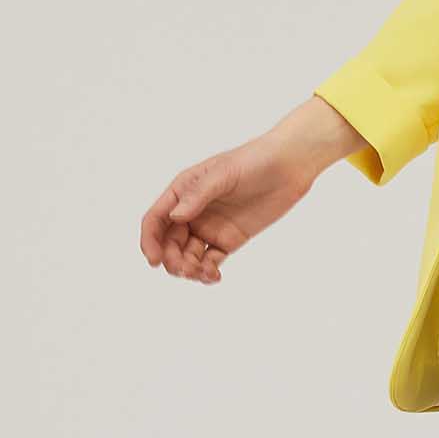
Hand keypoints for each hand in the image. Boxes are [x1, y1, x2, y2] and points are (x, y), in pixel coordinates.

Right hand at [139, 96, 364, 282]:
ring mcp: (210, 227)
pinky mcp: (230, 240)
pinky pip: (211, 261)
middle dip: (172, 259)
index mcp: (182, 192)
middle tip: (185, 269)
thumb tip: (175, 217)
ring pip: (188, 255)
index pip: (156, 220)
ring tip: (201, 274)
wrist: (288, 166)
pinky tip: (214, 276)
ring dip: (188, 268)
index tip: (153, 260)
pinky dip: (207, 272)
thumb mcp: (222, 174)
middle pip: (169, 243)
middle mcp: (192, 212)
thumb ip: (198, 196)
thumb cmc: (253, 161)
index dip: (150, 241)